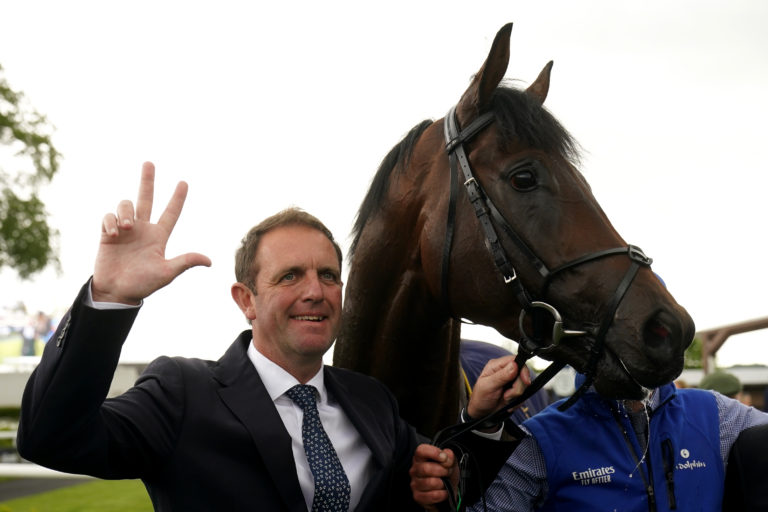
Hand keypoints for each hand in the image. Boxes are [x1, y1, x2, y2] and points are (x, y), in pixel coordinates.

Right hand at [92, 162, 210, 303]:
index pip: (171, 213)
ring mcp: (125, 230)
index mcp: (158, 237)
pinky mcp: (108, 234)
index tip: (184, 182)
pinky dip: (111, 221)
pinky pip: (108, 217)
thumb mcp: (167, 272)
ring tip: (127, 228)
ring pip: (126, 205)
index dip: (177, 199)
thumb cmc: (143, 284)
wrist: (117, 292)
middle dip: (147, 181)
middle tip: (150, 163)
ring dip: (126, 211)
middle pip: (146, 198)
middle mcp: (143, 229)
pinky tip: (114, 234)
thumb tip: (209, 261)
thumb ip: (185, 262)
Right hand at [410, 444, 455, 509]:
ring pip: (430, 483)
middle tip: (448, 472)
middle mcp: (415, 470)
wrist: (448, 490)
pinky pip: (432, 495)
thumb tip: (446, 454)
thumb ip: (449, 456)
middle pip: (426, 468)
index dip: (434, 453)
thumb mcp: (450, 462)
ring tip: (445, 483)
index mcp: (420, 458)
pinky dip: (442, 494)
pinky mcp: (417, 496)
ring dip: (443, 483)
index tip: (444, 458)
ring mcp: (414, 483)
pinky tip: (443, 492)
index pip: (421, 451)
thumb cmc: (445, 474)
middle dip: (442, 471)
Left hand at [467, 355, 530, 418]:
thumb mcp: (488, 386)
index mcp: (497, 366)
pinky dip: (517, 401)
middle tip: (506, 395)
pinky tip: (508, 402)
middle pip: (522, 373)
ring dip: (516, 395)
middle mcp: (505, 371)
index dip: (523, 370)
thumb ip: (502, 376)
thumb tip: (514, 365)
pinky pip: (524, 395)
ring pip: (524, 385)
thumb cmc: (480, 397)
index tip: (525, 381)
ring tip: (505, 398)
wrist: (482, 413)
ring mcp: (511, 381)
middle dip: (517, 387)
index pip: (515, 360)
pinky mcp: (515, 390)